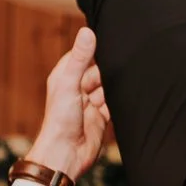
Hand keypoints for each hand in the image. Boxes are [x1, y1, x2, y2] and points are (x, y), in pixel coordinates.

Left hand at [27, 27, 110, 180]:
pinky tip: (125, 100)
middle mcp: (78, 88)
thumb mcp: (69, 84)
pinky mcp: (101, 117)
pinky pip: (114, 104)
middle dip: (109, 71)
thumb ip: (81, 59)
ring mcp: (90, 103)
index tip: (112, 39)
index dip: (95, 48)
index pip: (83, 55)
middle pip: (99, 71)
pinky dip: (120, 102)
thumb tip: (88, 32)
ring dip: (115, 88)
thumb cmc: (60, 120)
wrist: (66, 154)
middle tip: (120, 67)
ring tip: (121, 86)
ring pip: (109, 87)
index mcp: (65, 76)